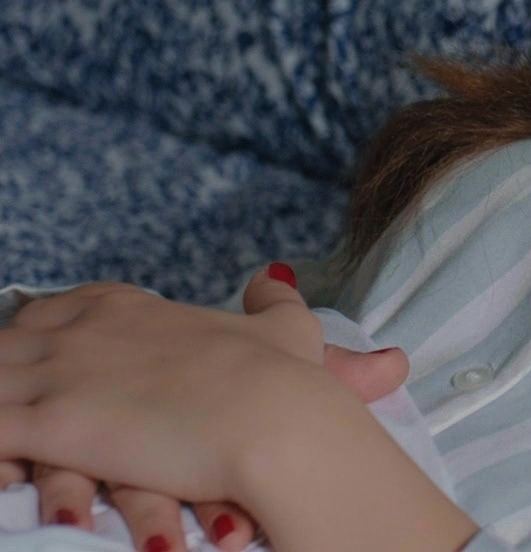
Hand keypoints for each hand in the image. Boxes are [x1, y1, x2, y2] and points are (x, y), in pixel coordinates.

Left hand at [0, 265, 412, 550]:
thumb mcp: (286, 328)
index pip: (52, 312)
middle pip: (5, 345)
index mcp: (130, 308)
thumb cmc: (282, 381)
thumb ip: (272, 299)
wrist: (275, 421)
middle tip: (28, 407)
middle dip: (6, 375)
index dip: (42, 339)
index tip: (50, 366)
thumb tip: (274, 275)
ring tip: (13, 446)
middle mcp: (85, 332)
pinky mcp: (50, 425)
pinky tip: (4, 470)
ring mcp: (62, 375)